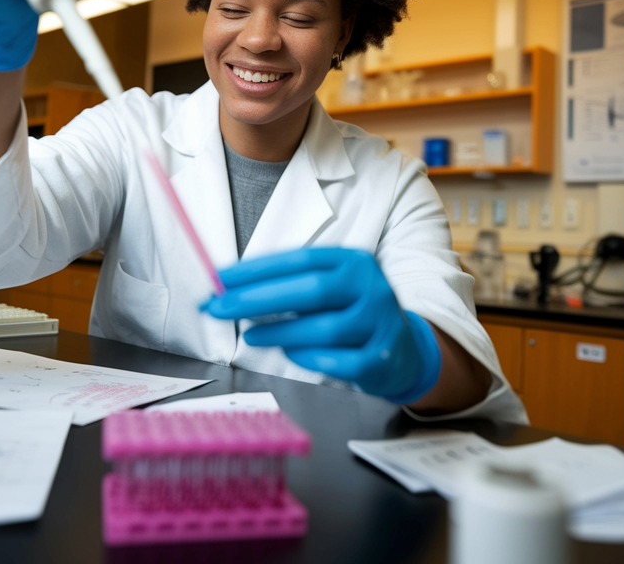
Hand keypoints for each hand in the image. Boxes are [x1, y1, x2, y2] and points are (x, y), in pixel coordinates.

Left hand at [204, 248, 441, 403]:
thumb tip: (229, 289)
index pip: (300, 260)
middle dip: (258, 299)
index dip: (257, 269)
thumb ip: (291, 285)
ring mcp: (380, 324)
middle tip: (219, 307)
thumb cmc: (351, 313)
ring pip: (323, 329)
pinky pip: (336, 362)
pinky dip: (307, 357)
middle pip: (311, 290)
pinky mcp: (380, 359)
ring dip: (279, 333)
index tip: (220, 278)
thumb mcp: (331, 287)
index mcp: (355, 261)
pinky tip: (288, 353)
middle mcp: (372, 287)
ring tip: (250, 335)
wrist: (404, 350)